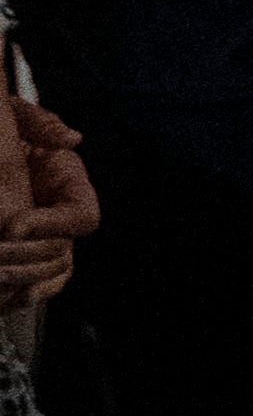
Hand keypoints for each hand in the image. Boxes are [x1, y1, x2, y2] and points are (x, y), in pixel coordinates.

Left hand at [0, 91, 93, 306]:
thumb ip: (41, 124)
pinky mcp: (29, 257)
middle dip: (28, 255)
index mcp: (71, 184)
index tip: (11, 225)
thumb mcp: (16, 118)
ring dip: (23, 277)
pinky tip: (4, 298)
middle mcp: (64, 216)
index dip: (51, 225)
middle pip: (64, 251)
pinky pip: (38, 286)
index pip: (82, 217)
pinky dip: (22, 296)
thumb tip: (72, 138)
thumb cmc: (5, 131)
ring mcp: (50, 240)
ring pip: (53, 272)